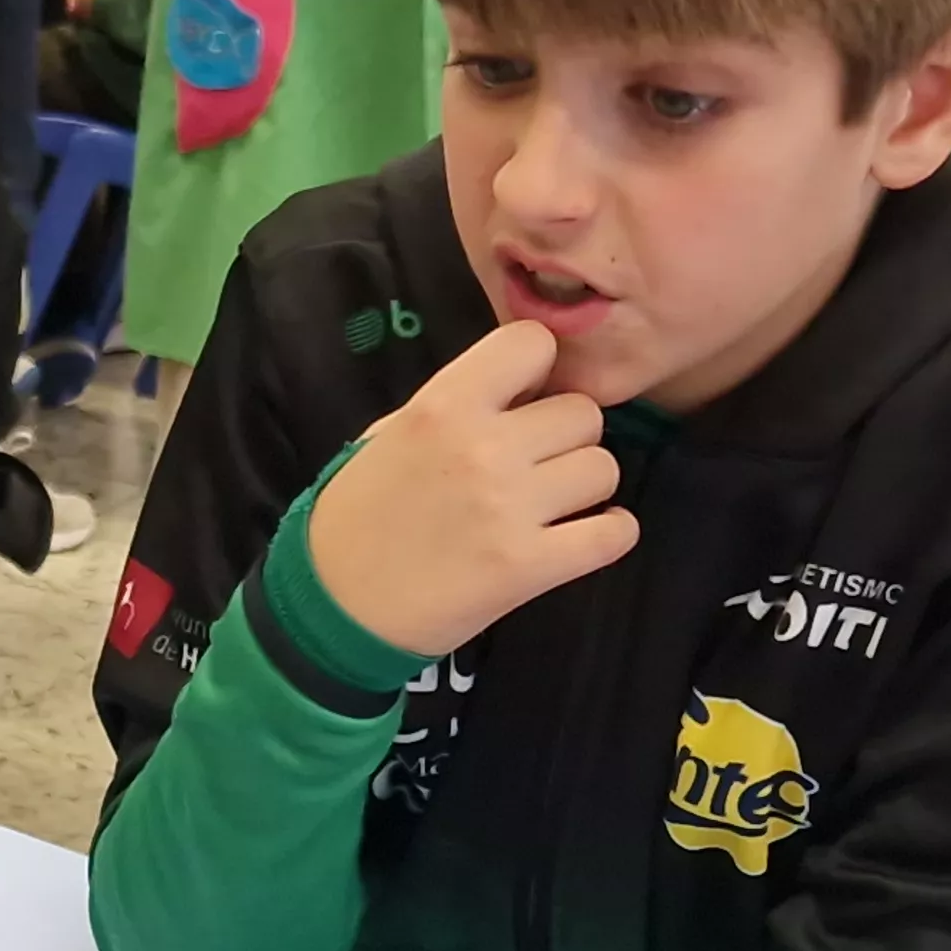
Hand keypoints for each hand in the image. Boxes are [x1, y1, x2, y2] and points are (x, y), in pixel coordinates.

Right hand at [305, 317, 637, 655]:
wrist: (335, 606)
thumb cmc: (357, 516)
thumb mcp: (389, 437)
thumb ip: (457, 405)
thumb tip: (527, 390)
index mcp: (442, 405)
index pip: (533, 344)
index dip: (539, 370)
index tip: (524, 400)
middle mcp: (483, 447)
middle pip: (583, 414)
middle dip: (565, 438)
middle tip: (535, 466)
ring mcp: (510, 508)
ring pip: (604, 469)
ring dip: (585, 487)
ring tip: (551, 505)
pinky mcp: (529, 566)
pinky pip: (615, 534)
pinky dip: (609, 533)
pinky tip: (582, 536)